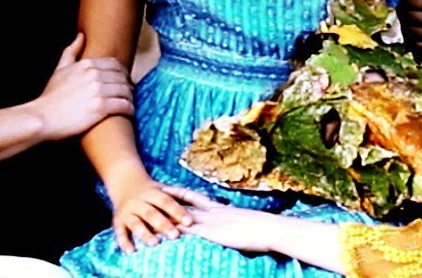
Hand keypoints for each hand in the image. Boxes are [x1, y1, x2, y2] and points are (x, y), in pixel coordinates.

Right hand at [29, 34, 133, 140]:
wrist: (42, 119)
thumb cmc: (50, 97)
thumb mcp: (59, 70)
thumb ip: (71, 51)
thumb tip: (81, 36)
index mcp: (86, 64)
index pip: (115, 64)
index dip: (123, 73)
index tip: (124, 81)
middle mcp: (94, 74)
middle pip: (123, 78)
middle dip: (128, 86)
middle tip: (129, 94)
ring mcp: (98, 90)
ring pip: (126, 91)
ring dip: (130, 98)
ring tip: (129, 104)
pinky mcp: (101, 107)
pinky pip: (124, 105)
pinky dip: (130, 109)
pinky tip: (128, 113)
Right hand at [110, 174, 192, 252]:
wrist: (125, 182)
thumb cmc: (152, 191)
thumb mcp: (165, 188)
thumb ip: (182, 195)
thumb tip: (207, 199)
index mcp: (153, 193)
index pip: (167, 202)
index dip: (178, 212)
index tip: (189, 222)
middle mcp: (139, 202)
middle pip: (152, 213)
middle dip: (164, 224)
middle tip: (175, 236)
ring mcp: (128, 212)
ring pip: (136, 223)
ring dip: (145, 234)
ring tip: (155, 243)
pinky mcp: (118, 222)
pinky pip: (120, 233)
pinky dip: (124, 242)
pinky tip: (131, 251)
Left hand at [162, 186, 280, 253]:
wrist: (270, 229)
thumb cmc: (263, 229)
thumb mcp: (244, 222)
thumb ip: (234, 221)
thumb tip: (231, 223)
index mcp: (220, 209)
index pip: (196, 198)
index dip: (181, 192)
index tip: (167, 187)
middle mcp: (213, 213)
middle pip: (186, 202)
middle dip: (169, 197)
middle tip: (151, 191)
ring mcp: (212, 222)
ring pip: (185, 215)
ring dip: (169, 213)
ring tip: (152, 211)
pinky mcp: (213, 233)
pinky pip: (192, 231)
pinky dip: (178, 229)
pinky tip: (166, 231)